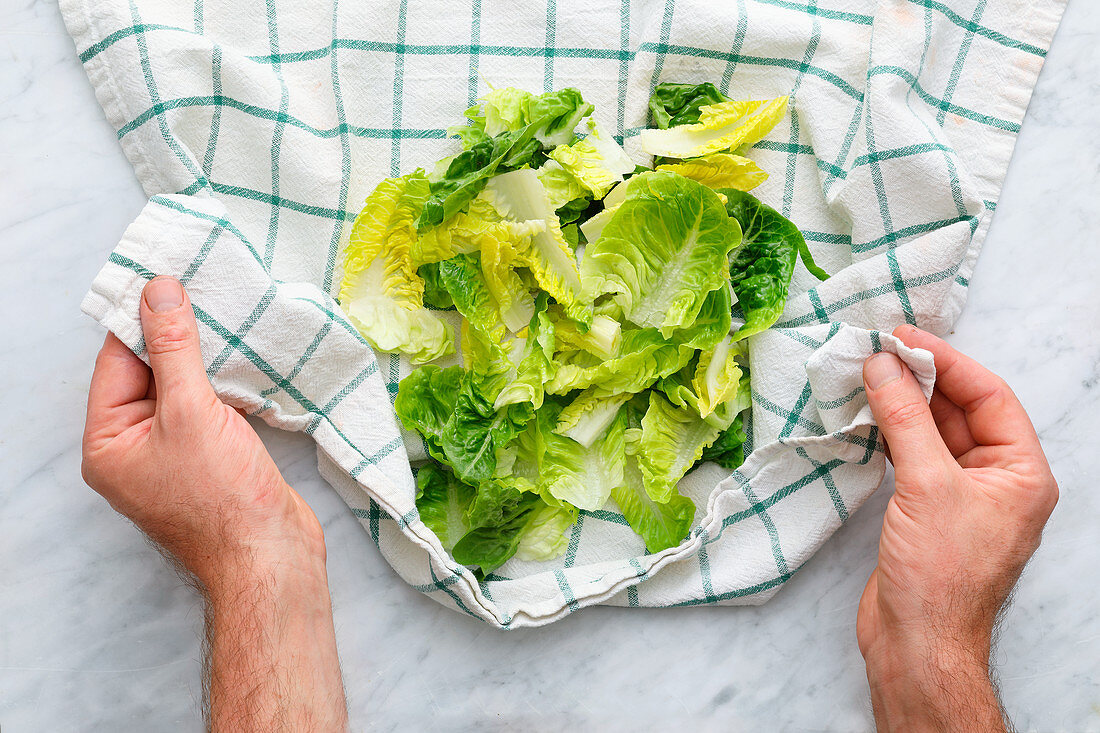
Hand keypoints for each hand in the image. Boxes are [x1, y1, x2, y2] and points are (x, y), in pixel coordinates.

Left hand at [82, 277, 346, 729]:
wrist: (272, 557)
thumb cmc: (223, 497)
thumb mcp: (193, 412)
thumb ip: (176, 348)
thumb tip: (159, 290)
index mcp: (108, 442)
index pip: (118, 361)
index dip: (144, 318)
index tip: (171, 276)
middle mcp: (134, 448)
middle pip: (149, 371)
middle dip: (178, 333)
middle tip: (207, 288)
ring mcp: (175, 454)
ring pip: (183, 386)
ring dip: (206, 355)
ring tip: (232, 314)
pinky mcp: (211, 457)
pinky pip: (208, 406)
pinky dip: (224, 381)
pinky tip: (247, 356)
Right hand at [857, 326, 1056, 731]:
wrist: (917, 644)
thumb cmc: (939, 573)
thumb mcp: (927, 485)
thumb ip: (905, 420)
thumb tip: (882, 365)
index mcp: (1022, 473)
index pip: (989, 397)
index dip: (948, 362)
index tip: (904, 337)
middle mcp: (997, 480)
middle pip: (961, 411)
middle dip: (921, 379)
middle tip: (879, 349)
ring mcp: (960, 496)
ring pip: (933, 432)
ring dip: (901, 404)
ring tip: (866, 373)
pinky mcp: (925, 510)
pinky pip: (912, 456)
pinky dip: (889, 432)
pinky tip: (865, 414)